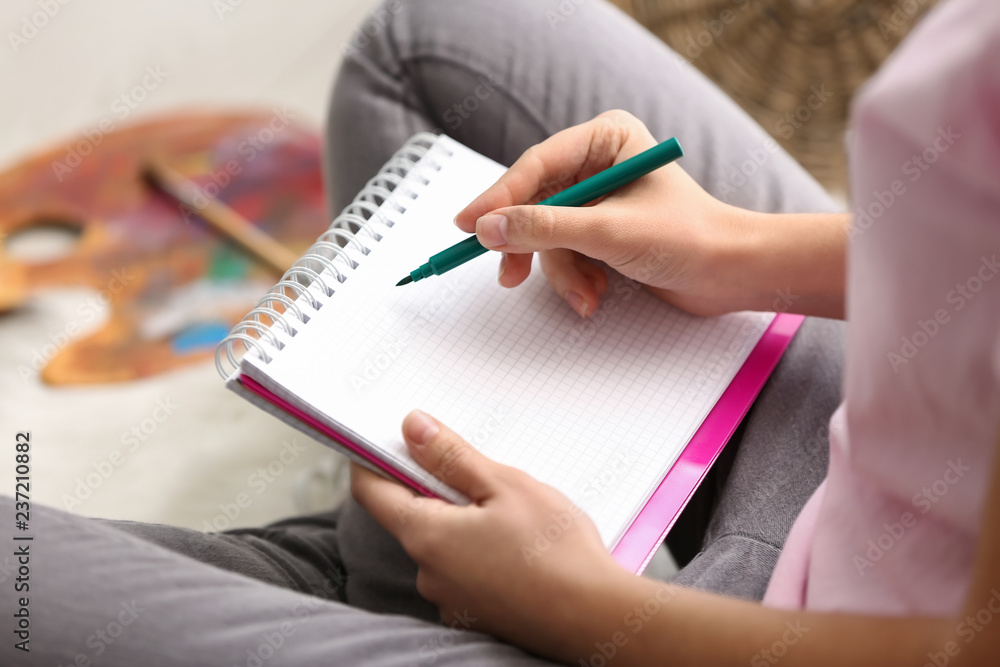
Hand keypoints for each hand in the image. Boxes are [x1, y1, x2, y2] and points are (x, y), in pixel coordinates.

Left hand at [351, 410, 629, 657]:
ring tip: (514, 514)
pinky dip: (482, 552)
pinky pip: (465, 571)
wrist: (595, 619)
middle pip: (413, 517)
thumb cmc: (555, 551)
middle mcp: (429, 574)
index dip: (372, 460)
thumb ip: (451, 457)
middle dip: (438, 489)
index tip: (386, 439)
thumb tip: (412, 428)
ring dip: (465, 522)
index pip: (373, 493)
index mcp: (428, 536)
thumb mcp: (504, 485)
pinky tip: (519, 547)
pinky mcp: (476, 615)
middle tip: (481, 473)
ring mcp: (451, 600)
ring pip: (444, 544)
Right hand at [455, 110, 750, 316]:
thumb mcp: (608, 232)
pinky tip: (596, 295)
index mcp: (605, 139)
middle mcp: (599, 163)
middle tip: (506, 273)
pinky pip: (565, 254)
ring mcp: (599, 199)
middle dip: (530, 245)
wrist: (733, 275)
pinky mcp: (601, 232)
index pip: (536, 165)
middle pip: (534, 202)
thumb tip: (486, 228)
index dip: (498, 198)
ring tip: (586, 296)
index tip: (467, 225)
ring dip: (563, 272)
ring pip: (547, 236)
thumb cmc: (688, 238)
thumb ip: (544, 228)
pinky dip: (575, 279)